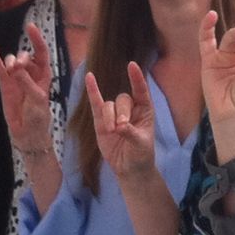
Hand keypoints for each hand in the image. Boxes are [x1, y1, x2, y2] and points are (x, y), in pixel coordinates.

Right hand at [0, 21, 55, 155]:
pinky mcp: (5, 84)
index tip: (30, 27)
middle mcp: (30, 74)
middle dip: (22, 57)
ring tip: (11, 68)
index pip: (41, 53)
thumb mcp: (37, 101)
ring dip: (10, 60)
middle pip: (25, 56)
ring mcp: (17, 78)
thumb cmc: (38, 118)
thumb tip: (16, 69)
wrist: (27, 133)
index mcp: (44, 76)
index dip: (37, 40)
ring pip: (12, 60)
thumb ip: (27, 84)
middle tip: (18, 66)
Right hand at [89, 63, 160, 182]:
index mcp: (145, 111)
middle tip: (121, 128)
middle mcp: (130, 110)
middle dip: (121, 112)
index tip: (132, 65)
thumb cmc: (140, 154)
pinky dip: (92, 91)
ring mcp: (114, 114)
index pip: (141, 91)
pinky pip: (96, 104)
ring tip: (113, 131)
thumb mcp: (140, 144)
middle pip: (123, 99)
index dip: (136, 78)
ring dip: (109, 117)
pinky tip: (89, 77)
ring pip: (109, 105)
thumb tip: (120, 126)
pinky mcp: (101, 121)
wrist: (129, 168)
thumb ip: (131, 133)